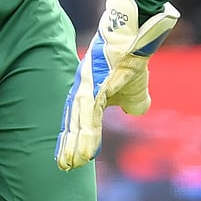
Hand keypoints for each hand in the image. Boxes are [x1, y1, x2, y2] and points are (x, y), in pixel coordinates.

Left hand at [55, 0, 179, 170]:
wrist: (135, 35)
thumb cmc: (132, 58)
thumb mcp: (134, 89)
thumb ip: (132, 102)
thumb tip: (135, 111)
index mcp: (89, 89)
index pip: (78, 117)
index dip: (74, 136)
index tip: (70, 156)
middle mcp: (83, 88)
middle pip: (73, 120)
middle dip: (69, 144)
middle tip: (64, 165)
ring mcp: (87, 86)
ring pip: (78, 121)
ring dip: (76, 144)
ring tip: (72, 163)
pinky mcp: (94, 85)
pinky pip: (88, 115)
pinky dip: (87, 134)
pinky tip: (86, 151)